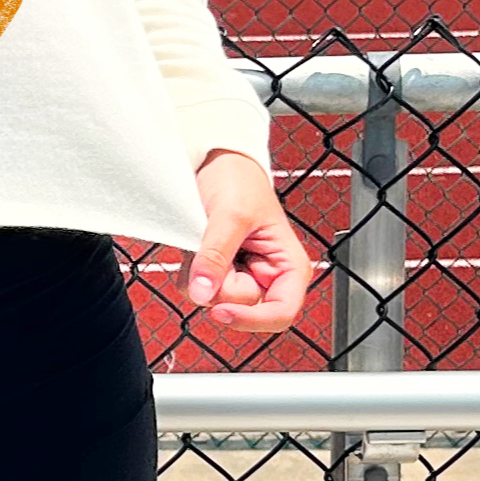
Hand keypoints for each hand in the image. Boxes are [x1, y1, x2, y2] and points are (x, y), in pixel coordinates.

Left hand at [186, 149, 311, 334]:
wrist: (216, 161)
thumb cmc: (238, 180)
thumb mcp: (230, 214)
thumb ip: (217, 255)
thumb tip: (203, 294)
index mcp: (289, 268)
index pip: (280, 314)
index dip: (251, 319)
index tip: (220, 311)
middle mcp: (268, 278)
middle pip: (239, 307)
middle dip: (219, 280)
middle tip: (216, 242)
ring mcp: (241, 276)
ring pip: (213, 299)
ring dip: (200, 272)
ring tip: (207, 237)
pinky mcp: (218, 273)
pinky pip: (197, 288)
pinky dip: (189, 269)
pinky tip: (198, 244)